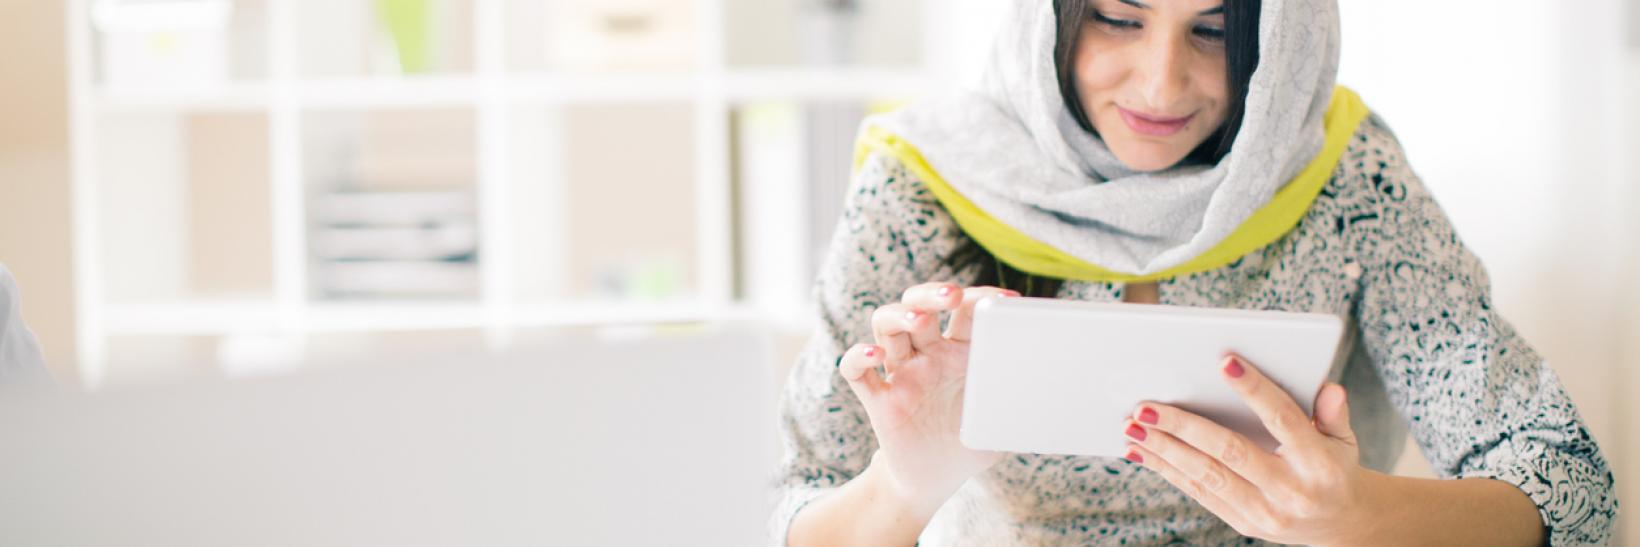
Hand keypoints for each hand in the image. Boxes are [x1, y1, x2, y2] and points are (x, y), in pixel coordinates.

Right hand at [838, 282, 1017, 515]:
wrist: (934, 481)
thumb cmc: (969, 444)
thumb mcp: (1001, 420)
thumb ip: (1017, 400)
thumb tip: (1046, 384)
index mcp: (958, 352)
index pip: (965, 310)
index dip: (982, 298)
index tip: (1005, 300)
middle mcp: (926, 356)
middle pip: (918, 304)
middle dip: (932, 293)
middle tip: (954, 295)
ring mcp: (901, 374)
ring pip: (886, 326)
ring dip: (899, 315)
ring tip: (919, 320)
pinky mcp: (879, 400)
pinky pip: (856, 371)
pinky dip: (859, 356)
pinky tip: (874, 354)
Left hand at [1120, 354, 1378, 545]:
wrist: (1341, 525)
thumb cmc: (1334, 466)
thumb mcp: (1345, 439)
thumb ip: (1334, 412)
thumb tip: (1328, 387)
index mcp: (1318, 463)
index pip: (1283, 420)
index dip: (1255, 390)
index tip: (1225, 363)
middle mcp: (1291, 491)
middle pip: (1230, 452)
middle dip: (1183, 427)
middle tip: (1146, 406)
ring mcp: (1265, 513)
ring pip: (1206, 476)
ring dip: (1164, 451)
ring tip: (1132, 427)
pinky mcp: (1244, 524)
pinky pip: (1199, 494)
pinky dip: (1168, 471)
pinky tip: (1142, 452)